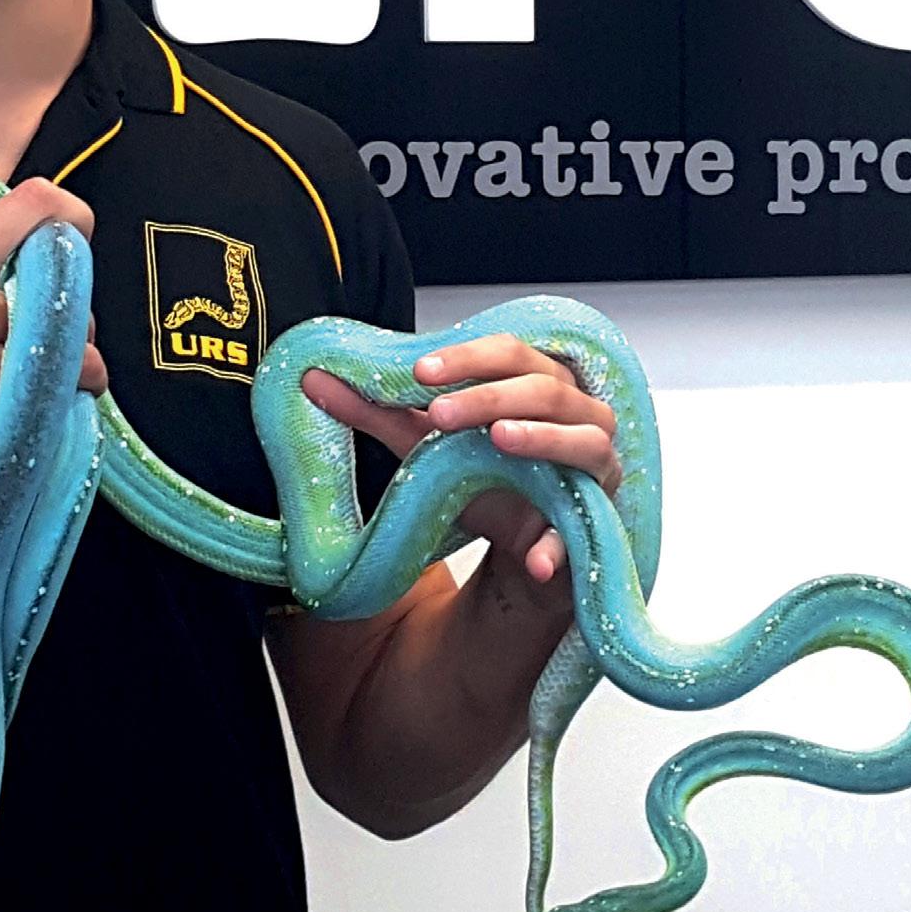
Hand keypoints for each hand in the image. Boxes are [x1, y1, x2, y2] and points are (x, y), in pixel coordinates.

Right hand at [0, 179, 107, 523]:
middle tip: (42, 356)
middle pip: (71, 309)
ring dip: (69, 385)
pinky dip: (38, 431)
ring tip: (38, 397)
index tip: (74, 240)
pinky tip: (4, 432)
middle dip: (71, 335)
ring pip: (75, 371)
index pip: (35, 210)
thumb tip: (22, 296)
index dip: (69, 220)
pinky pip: (46, 425)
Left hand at [299, 333, 619, 588]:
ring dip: (544, 438)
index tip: (419, 371)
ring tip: (498, 438)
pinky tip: (536, 560)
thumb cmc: (485, 484)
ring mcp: (596, 471)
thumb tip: (313, 380)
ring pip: (587, 439)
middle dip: (492, 396)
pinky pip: (589, 530)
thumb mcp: (426, 447)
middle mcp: (579, 418)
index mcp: (539, 385)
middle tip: (438, 413)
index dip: (469, 357)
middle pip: (548, 388)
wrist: (519, 552)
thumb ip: (379, 413)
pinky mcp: (597, 524)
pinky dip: (562, 545)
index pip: (513, 352)